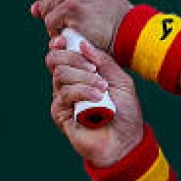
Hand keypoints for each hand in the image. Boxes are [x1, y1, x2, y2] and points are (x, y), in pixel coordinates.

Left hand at [32, 0, 131, 50]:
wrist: (126, 29)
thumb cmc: (107, 14)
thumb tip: (34, 9)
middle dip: (47, 3)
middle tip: (65, 13)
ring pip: (43, 6)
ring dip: (53, 19)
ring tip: (72, 22)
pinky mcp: (72, 6)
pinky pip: (49, 21)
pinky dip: (58, 30)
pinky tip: (73, 30)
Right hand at [47, 37, 144, 166]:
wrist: (125, 141)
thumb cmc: (125, 111)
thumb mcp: (121, 81)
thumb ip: (103, 61)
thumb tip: (83, 43)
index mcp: (82, 71)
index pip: (63, 51)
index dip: (61, 42)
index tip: (66, 39)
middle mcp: (69, 82)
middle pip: (55, 59)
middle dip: (73, 58)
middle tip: (94, 69)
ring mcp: (63, 98)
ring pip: (60, 74)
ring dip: (83, 77)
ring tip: (102, 88)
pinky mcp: (60, 113)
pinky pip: (64, 94)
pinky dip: (82, 91)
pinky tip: (97, 98)